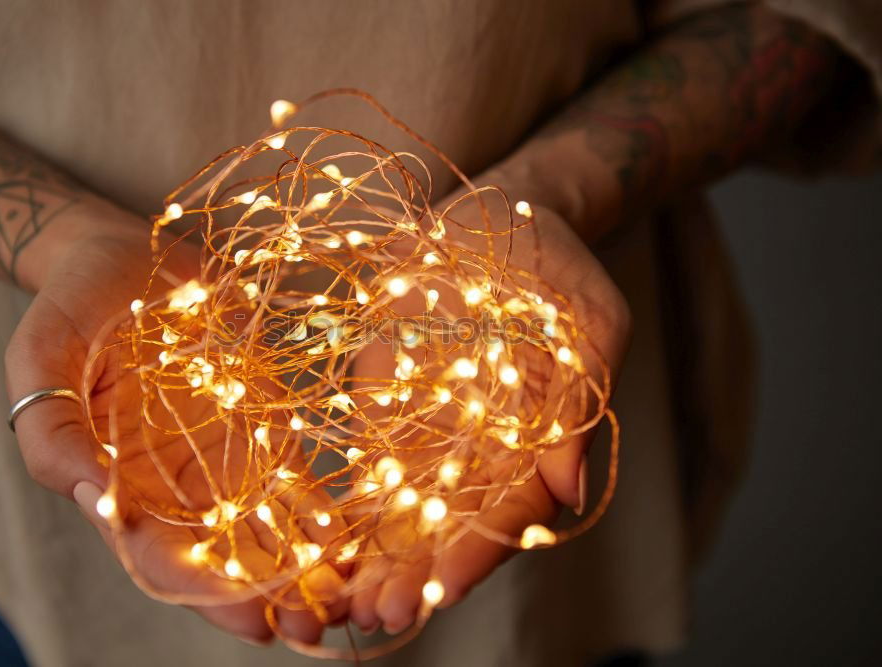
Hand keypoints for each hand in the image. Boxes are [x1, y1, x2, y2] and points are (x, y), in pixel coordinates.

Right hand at [4, 206, 346, 644]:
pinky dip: (316, 511)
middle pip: (220, 558)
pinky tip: (350, 535)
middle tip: (312, 626)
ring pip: (262, 530)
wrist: (125, 256)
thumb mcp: (40, 358)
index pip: (160, 556)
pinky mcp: (257, 427)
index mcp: (118, 481)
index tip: (250, 619)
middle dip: (266, 596)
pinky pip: (289, 479)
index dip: (202, 593)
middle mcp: (172, 484)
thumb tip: (94, 496)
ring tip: (346, 595)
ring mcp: (219, 457)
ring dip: (302, 567)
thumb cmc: (74, 305)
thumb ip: (50, 430)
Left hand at [346, 201, 630, 633]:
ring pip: (409, 510)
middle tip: (381, 612)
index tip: (441, 587)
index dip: (478, 549)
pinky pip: (373, 467)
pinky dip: (352, 508)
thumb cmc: (554, 263)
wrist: (495, 219)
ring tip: (344, 601)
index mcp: (540, 437)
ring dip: (379, 556)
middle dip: (417, 571)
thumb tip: (571, 491)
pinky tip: (324, 545)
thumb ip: (581, 402)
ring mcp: (438, 431)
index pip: (511, 508)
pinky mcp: (393, 410)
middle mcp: (487, 448)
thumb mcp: (588, 319)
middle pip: (453, 524)